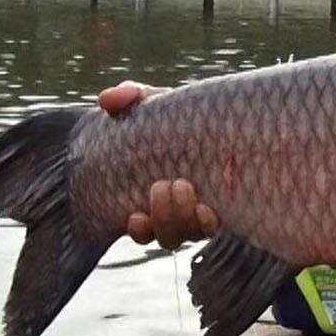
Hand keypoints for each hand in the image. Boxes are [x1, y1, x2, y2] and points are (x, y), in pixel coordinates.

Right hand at [96, 81, 219, 249]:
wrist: (223, 113)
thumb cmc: (176, 115)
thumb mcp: (152, 104)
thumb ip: (127, 99)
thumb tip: (107, 99)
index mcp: (155, 196)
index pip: (142, 228)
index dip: (139, 230)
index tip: (134, 215)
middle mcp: (179, 211)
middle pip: (168, 237)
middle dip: (164, 218)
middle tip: (165, 185)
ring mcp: (203, 208)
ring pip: (190, 234)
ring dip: (183, 219)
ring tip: (183, 186)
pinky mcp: (228, 203)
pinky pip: (214, 225)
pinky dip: (207, 222)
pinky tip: (207, 209)